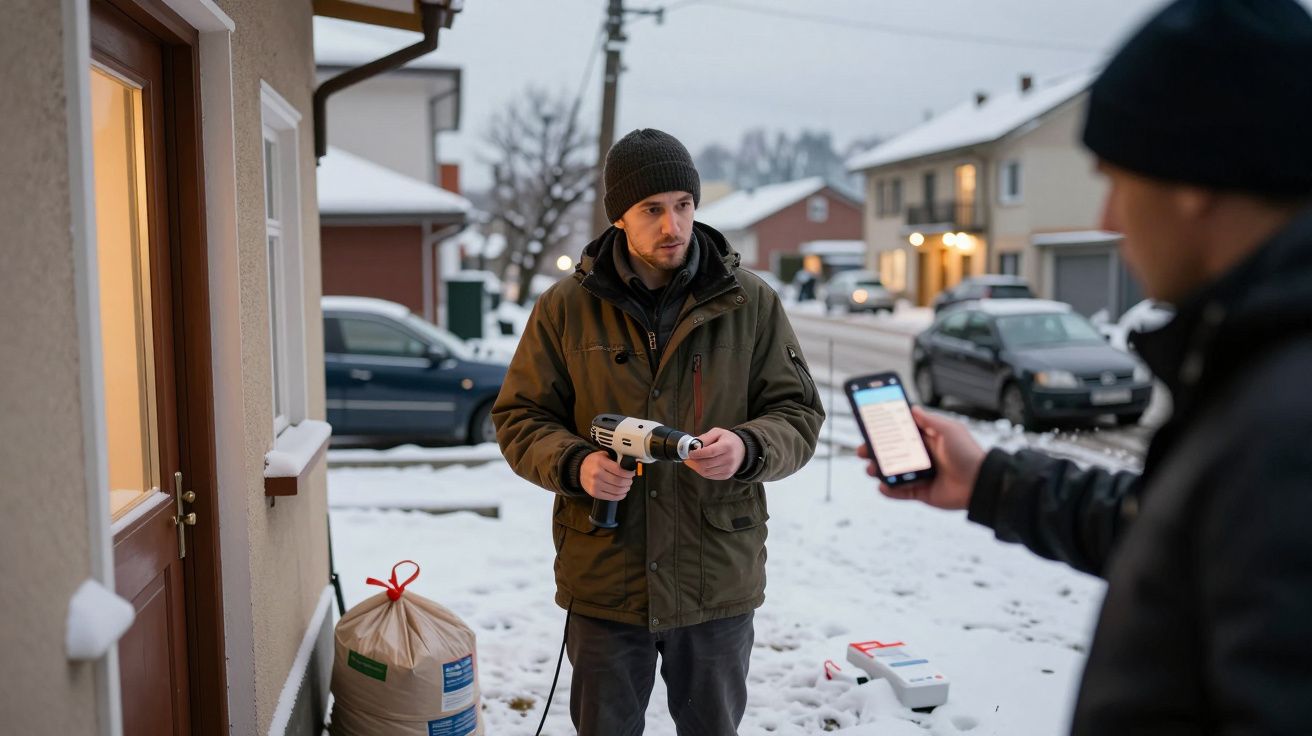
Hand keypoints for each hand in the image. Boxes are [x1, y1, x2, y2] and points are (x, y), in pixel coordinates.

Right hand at [580, 450, 634, 500]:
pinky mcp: (594, 493)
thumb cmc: (594, 462)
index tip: (632, 473)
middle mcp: (597, 474)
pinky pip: (610, 497)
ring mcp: (595, 485)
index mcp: (600, 462)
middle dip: (628, 481)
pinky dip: (619, 496)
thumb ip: (615, 459)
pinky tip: (622, 493)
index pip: (619, 470)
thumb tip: (629, 465)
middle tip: (630, 480)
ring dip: (625, 489)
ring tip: (627, 486)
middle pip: (619, 481)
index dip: (628, 473)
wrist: (579, 469)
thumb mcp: (603, 455)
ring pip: (616, 490)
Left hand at [685, 427, 746, 480]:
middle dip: (695, 461)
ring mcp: (728, 469)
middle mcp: (729, 459)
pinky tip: (700, 466)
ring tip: (694, 461)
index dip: (698, 454)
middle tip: (689, 457)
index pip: (710, 452)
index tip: (690, 453)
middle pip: (707, 464)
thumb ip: (705, 437)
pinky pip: (710, 476)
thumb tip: (693, 445)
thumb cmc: (728, 440)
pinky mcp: (726, 475)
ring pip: (706, 472)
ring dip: (697, 467)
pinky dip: (702, 471)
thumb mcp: (718, 432)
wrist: (743, 450)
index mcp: (727, 446)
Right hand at [857, 407, 983, 509]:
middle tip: (862, 449)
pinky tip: (882, 487)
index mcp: (926, 439)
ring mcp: (919, 475)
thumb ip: (929, 420)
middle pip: (891, 452)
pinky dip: (889, 491)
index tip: (869, 425)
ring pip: (892, 472)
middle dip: (874, 451)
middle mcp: (921, 456)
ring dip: (878, 470)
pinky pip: (900, 493)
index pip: (900, 432)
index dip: (885, 429)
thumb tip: (913, 408)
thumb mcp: (949, 430)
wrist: (981, 483)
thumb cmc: (968, 454)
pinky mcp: (921, 492)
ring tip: (871, 469)